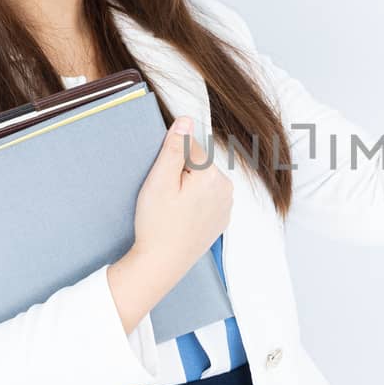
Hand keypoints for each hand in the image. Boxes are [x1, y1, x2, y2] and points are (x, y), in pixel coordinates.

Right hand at [108, 116, 232, 332]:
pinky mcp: (222, 219)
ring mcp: (226, 205)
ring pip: (203, 181)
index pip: (189, 147)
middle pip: (198, 164)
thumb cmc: (157, 224)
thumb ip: (174, 148)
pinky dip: (194, 203)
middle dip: (180, 174)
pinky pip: (207, 199)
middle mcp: (226, 188)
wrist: (163, 264)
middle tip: (164, 198)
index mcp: (211, 175)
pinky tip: (181, 218)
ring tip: (172, 210)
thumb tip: (186, 120)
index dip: (169, 161)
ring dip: (188, 188)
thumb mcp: (159, 181)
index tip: (162, 181)